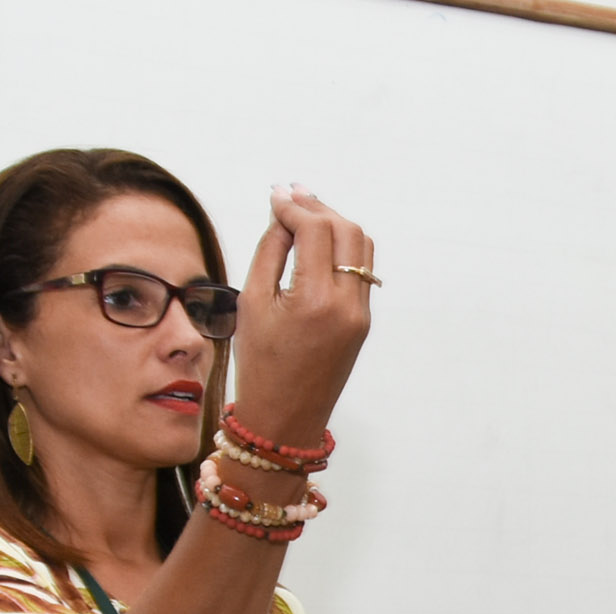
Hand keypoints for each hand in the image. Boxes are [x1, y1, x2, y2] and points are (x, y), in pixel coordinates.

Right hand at [228, 185, 375, 446]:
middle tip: (291, 194)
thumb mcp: (252, 302)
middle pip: (347, 231)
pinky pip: (360, 271)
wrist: (286, 416)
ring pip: (361, 248)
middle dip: (318, 207)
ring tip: (304, 212)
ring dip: (335, 223)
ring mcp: (361, 314)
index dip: (294, 206)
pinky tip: (318, 240)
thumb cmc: (261, 364)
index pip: (316, 230)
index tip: (275, 197)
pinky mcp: (363, 321)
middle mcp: (347, 306)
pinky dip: (343, 247)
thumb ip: (270, 251)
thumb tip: (283, 215)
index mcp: (316, 301)